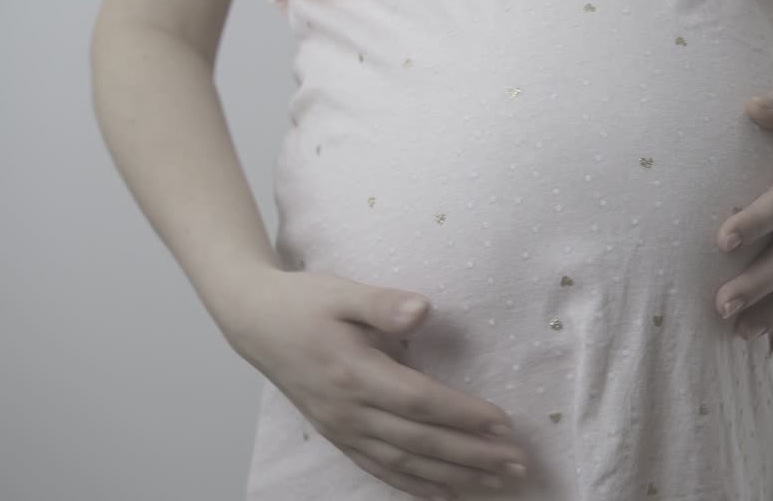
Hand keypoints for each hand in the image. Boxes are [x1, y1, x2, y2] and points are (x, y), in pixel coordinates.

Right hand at [220, 266, 529, 499]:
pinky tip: (445, 493)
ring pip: (405, 462)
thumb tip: (423, 309)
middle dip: (473, 455)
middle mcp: (349, 411)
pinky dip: (415, 485)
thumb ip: (383, 304)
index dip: (463, 415)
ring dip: (454, 475)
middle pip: (420, 441)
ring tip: (496, 482)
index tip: (504, 422)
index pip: (420, 402)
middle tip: (517, 464)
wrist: (255, 323)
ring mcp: (342, 429)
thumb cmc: (304, 304)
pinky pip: (380, 469)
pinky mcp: (338, 436)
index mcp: (355, 374)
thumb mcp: (343, 292)